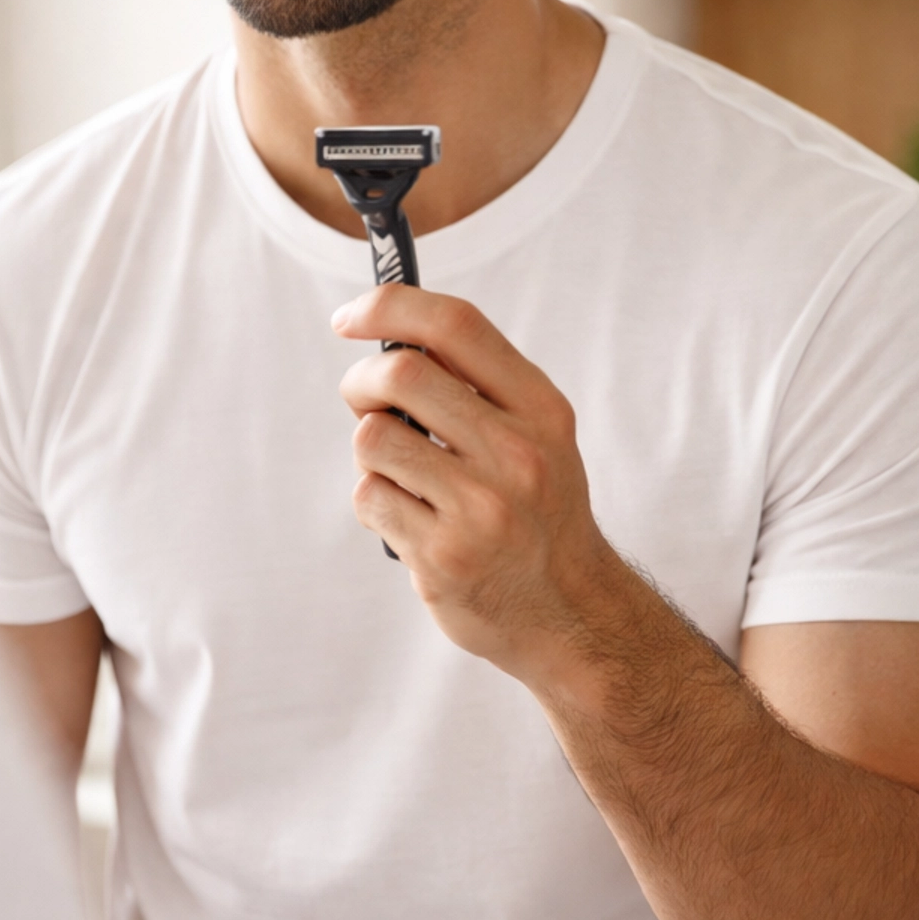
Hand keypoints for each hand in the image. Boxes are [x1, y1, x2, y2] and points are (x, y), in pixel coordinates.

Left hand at [333, 284, 620, 685]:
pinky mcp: (444, 556)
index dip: (389, 307)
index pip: (455, 327)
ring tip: (402, 474)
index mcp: (540, 409)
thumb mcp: (537, 435)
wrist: (570, 612)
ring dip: (371, 451)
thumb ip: (477, 386)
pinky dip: (375, 500)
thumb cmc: (536, 510)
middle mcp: (516, 453)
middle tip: (362, 400)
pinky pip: (369, 497)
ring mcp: (480, 507)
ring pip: (372, 439)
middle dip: (361, 382)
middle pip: (401, 375)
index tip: (348, 317)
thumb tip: (386, 332)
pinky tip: (410, 519)